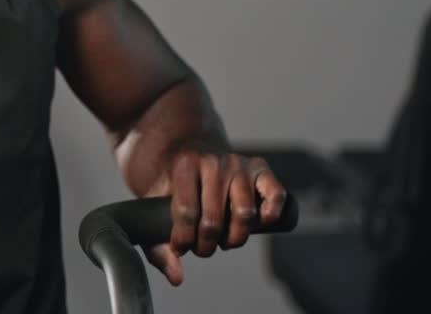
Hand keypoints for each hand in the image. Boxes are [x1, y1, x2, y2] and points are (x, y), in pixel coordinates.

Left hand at [146, 150, 285, 285]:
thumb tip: (177, 278)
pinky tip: (256, 226)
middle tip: (203, 248)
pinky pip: (275, 195)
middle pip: (214, 219)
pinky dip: (269, 216)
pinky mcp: (261, 168)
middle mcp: (213, 161)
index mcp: (184, 164)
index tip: (181, 248)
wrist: (191, 153)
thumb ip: (158, 246)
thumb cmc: (173, 187)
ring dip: (235, 238)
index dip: (184, 240)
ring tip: (224, 241)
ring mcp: (239, 163)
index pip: (186, 212)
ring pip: (245, 214)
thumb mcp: (155, 208)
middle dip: (207, 245)